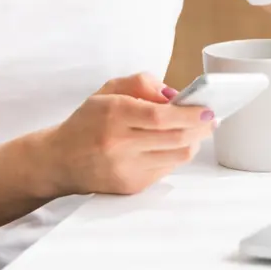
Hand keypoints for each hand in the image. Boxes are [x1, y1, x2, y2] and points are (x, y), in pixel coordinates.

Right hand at [37, 73, 215, 196]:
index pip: (162, 116)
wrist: (60, 160)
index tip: (207, 108)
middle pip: (175, 138)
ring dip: (193, 142)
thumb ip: (142, 83)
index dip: (190, 114)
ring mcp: (126, 168)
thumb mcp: (108, 90)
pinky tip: (174, 145)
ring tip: (196, 131)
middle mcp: (119, 143)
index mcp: (113, 114)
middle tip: (210, 119)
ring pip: (177, 156)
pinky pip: (167, 169)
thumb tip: (175, 95)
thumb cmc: (87, 121)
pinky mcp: (131, 186)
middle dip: (200, 128)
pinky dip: (176, 155)